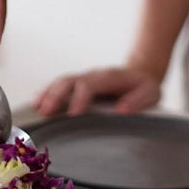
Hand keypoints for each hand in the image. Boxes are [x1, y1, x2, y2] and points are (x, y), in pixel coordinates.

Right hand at [33, 65, 161, 116]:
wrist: (140, 74)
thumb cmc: (144, 87)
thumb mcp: (151, 93)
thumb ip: (138, 100)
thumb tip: (122, 110)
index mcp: (109, 77)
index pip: (89, 84)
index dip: (79, 98)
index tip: (73, 115)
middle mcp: (93, 75)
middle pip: (69, 81)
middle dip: (56, 96)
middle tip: (45, 112)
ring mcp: (83, 79)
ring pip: (60, 82)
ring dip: (47, 94)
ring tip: (36, 109)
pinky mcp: (77, 85)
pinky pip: (58, 86)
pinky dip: (46, 93)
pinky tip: (36, 104)